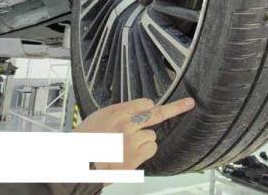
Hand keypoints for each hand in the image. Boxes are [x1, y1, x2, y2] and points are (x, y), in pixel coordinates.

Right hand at [75, 97, 194, 169]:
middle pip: (157, 114)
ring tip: (125, 147)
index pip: (145, 103)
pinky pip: (150, 149)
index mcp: (116, 113)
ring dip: (143, 141)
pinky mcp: (135, 157)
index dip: (147, 108)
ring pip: (152, 135)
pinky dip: (144, 152)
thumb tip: (138, 111)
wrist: (77, 165)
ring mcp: (132, 142)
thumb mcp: (99, 117)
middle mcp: (126, 125)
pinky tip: (130, 155)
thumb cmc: (84, 142)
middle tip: (189, 103)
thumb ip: (120, 113)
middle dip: (176, 107)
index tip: (157, 105)